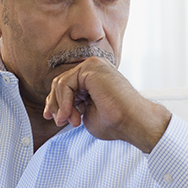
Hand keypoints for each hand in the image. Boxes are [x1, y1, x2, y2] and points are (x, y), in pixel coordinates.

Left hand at [42, 57, 171, 152]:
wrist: (132, 122)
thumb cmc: (116, 122)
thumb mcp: (86, 113)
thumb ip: (73, 106)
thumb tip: (54, 108)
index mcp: (95, 77)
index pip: (66, 86)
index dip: (56, 103)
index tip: (57, 120)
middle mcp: (94, 67)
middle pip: (60, 83)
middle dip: (56, 105)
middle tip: (61, 122)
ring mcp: (93, 65)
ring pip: (60, 84)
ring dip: (61, 106)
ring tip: (71, 122)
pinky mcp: (91, 67)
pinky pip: (65, 84)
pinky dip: (64, 102)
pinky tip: (72, 115)